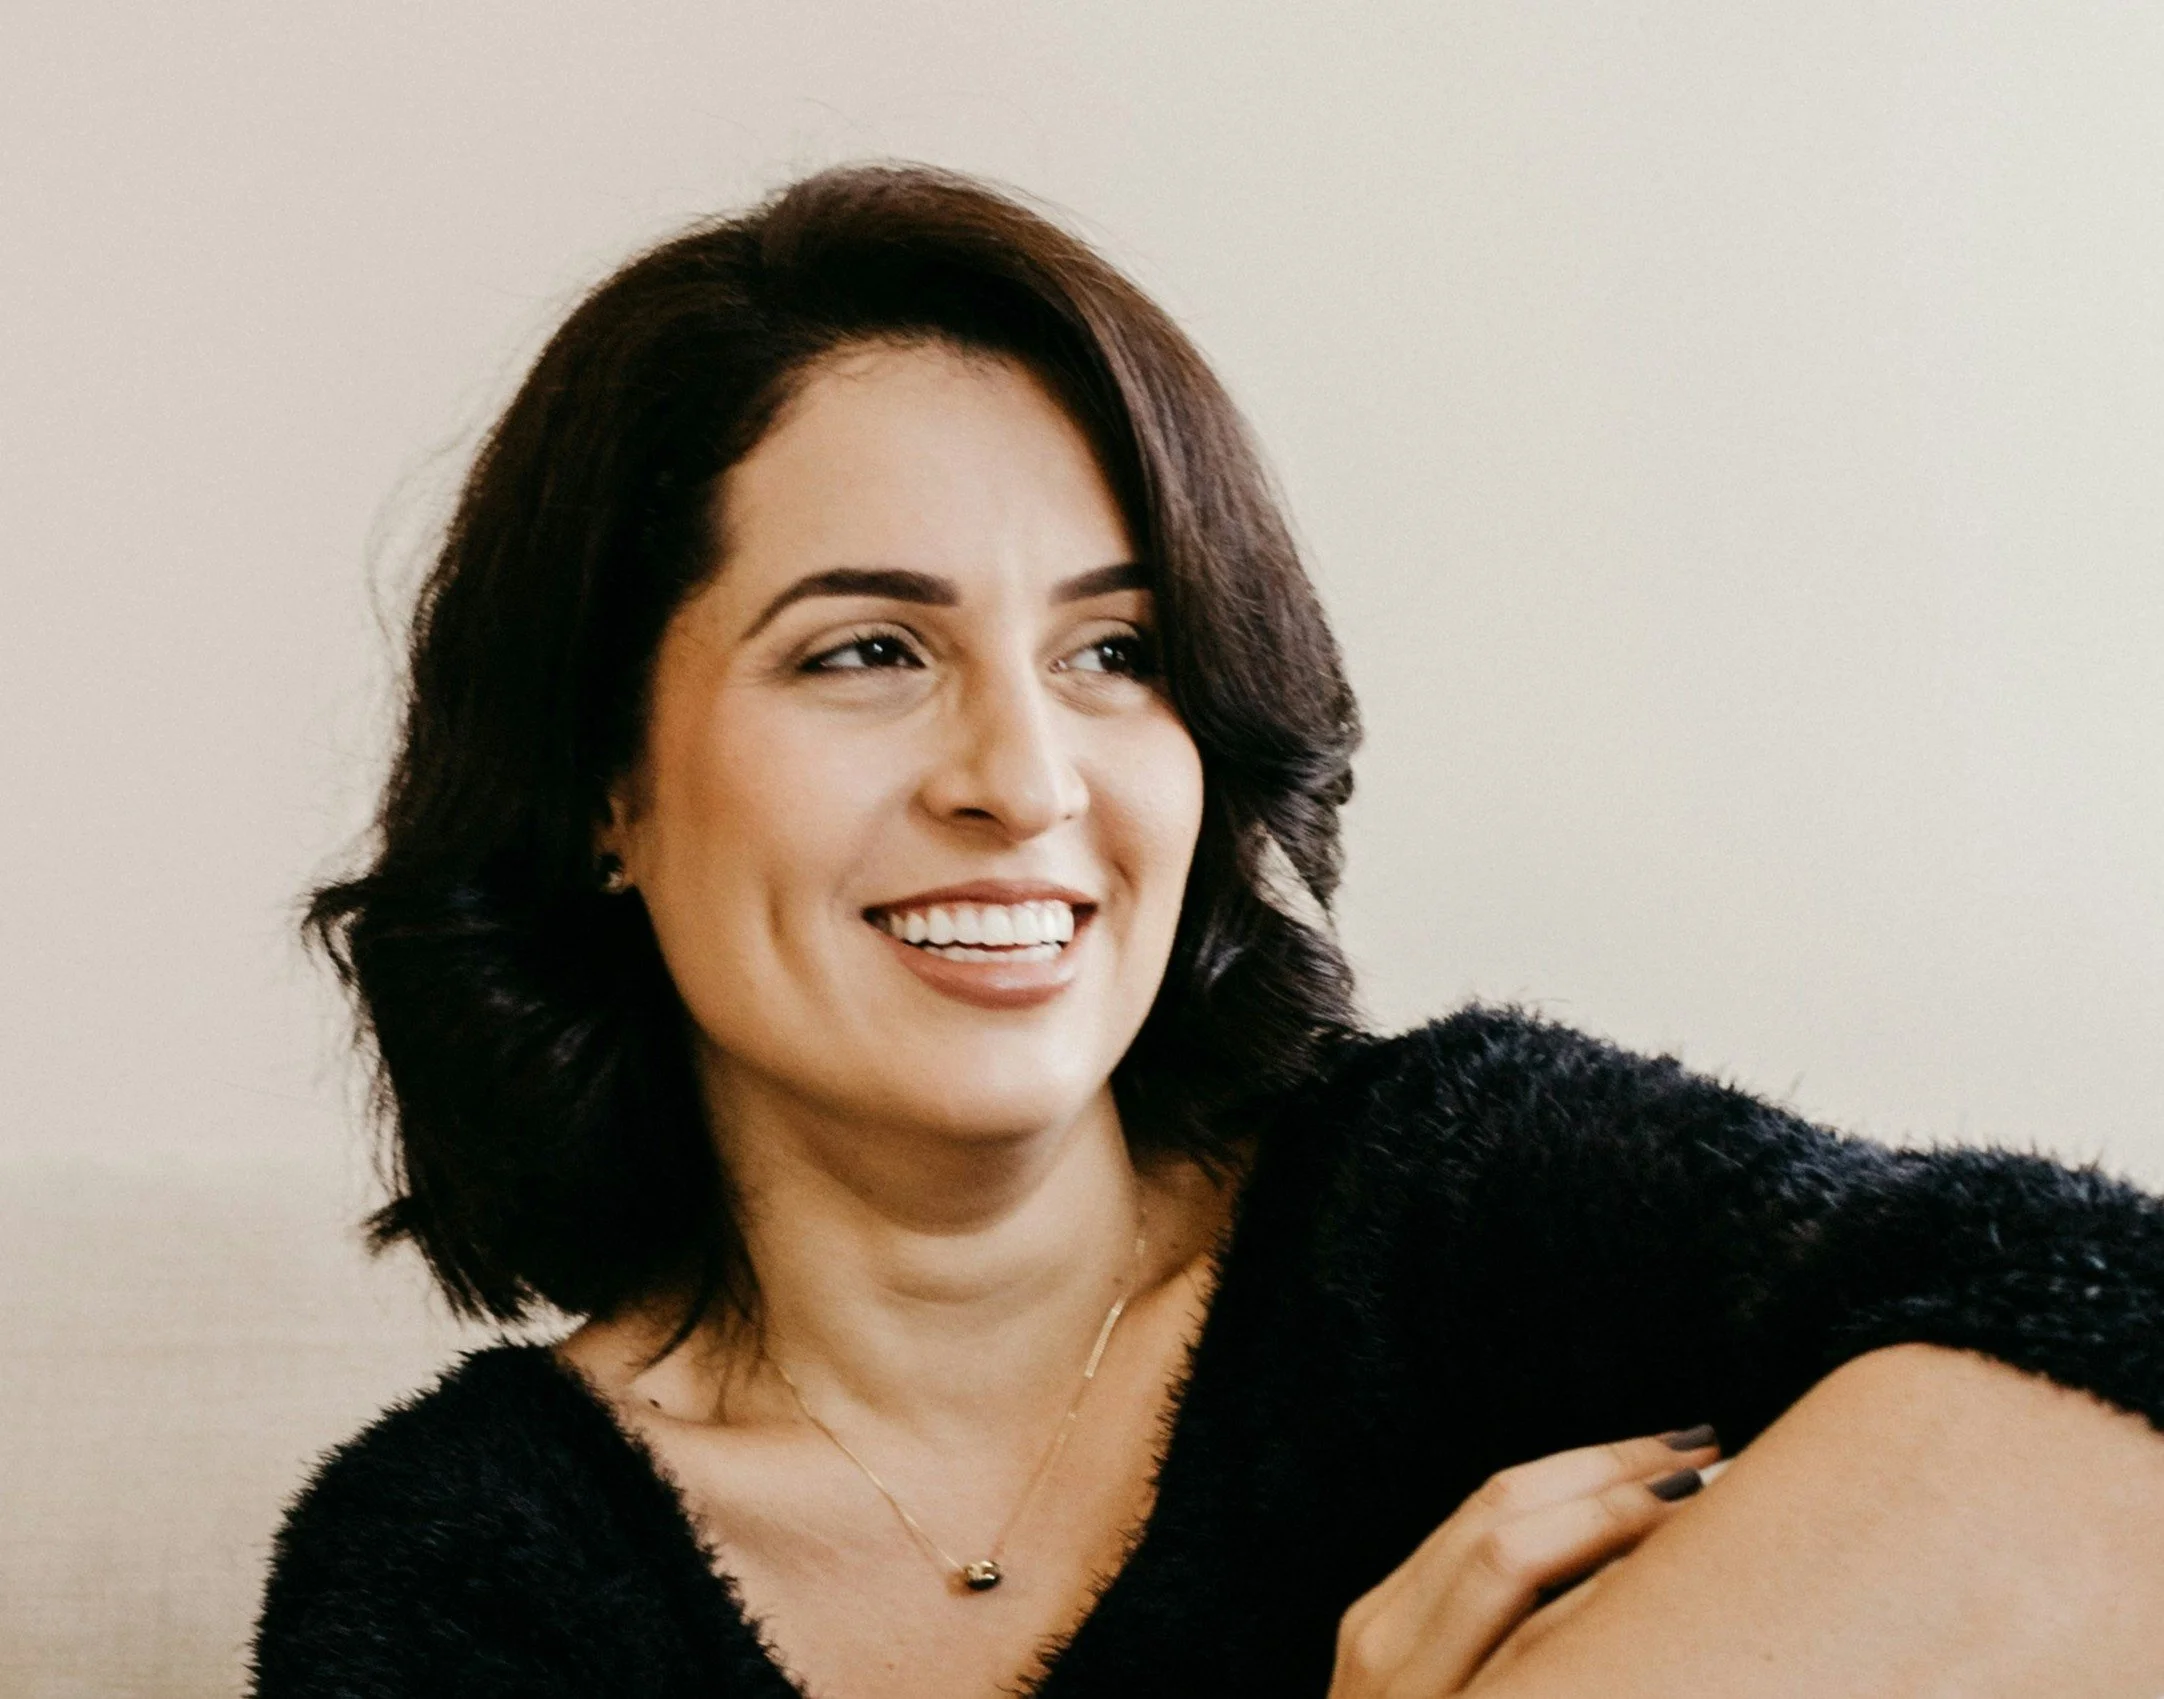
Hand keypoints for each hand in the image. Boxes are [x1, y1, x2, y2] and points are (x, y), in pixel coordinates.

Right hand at [1327, 1428, 1721, 1697]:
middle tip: (1719, 1456)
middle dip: (1614, 1476)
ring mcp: (1406, 1691)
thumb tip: (1615, 1590)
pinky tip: (1667, 1598)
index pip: (1492, 1509)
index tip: (1682, 1449)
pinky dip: (1593, 1603)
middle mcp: (1384, 1646)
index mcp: (1386, 1626)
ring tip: (1713, 1503)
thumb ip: (1493, 1650)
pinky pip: (1527, 1651)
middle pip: (1502, 1517)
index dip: (1590, 1466)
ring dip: (1615, 1521)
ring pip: (1505, 1564)